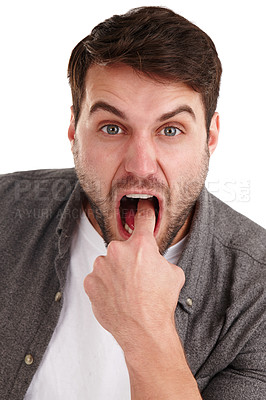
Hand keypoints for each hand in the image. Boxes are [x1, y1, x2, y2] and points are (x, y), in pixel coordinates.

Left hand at [83, 199, 184, 351]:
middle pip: (123, 247)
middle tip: (138, 276)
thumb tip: (154, 257)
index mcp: (140, 245)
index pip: (143, 218)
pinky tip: (116, 296)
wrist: (143, 330)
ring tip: (127, 290)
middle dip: (130, 258)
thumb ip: (159, 258)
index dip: (145, 211)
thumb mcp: (173, 273)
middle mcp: (117, 251)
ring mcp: (101, 266)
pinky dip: (105, 284)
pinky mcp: (90, 282)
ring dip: (115, 271)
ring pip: (108, 262)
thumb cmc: (159, 303)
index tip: (142, 205)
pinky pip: (98, 277)